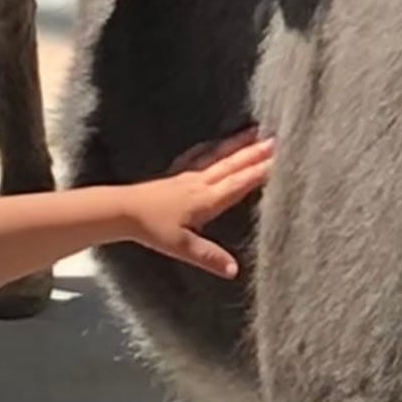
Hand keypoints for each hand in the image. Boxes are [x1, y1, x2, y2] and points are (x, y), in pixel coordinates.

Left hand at [127, 128, 273, 277]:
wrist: (121, 210)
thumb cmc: (151, 229)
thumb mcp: (181, 247)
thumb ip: (209, 257)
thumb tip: (234, 270)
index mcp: (206, 199)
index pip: (240, 182)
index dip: (261, 170)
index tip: (281, 158)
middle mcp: (200, 183)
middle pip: (233, 164)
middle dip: (256, 152)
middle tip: (277, 139)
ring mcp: (187, 176)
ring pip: (218, 155)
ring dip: (238, 144)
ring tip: (254, 132)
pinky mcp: (175, 176)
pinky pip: (197, 156)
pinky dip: (210, 148)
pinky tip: (213, 143)